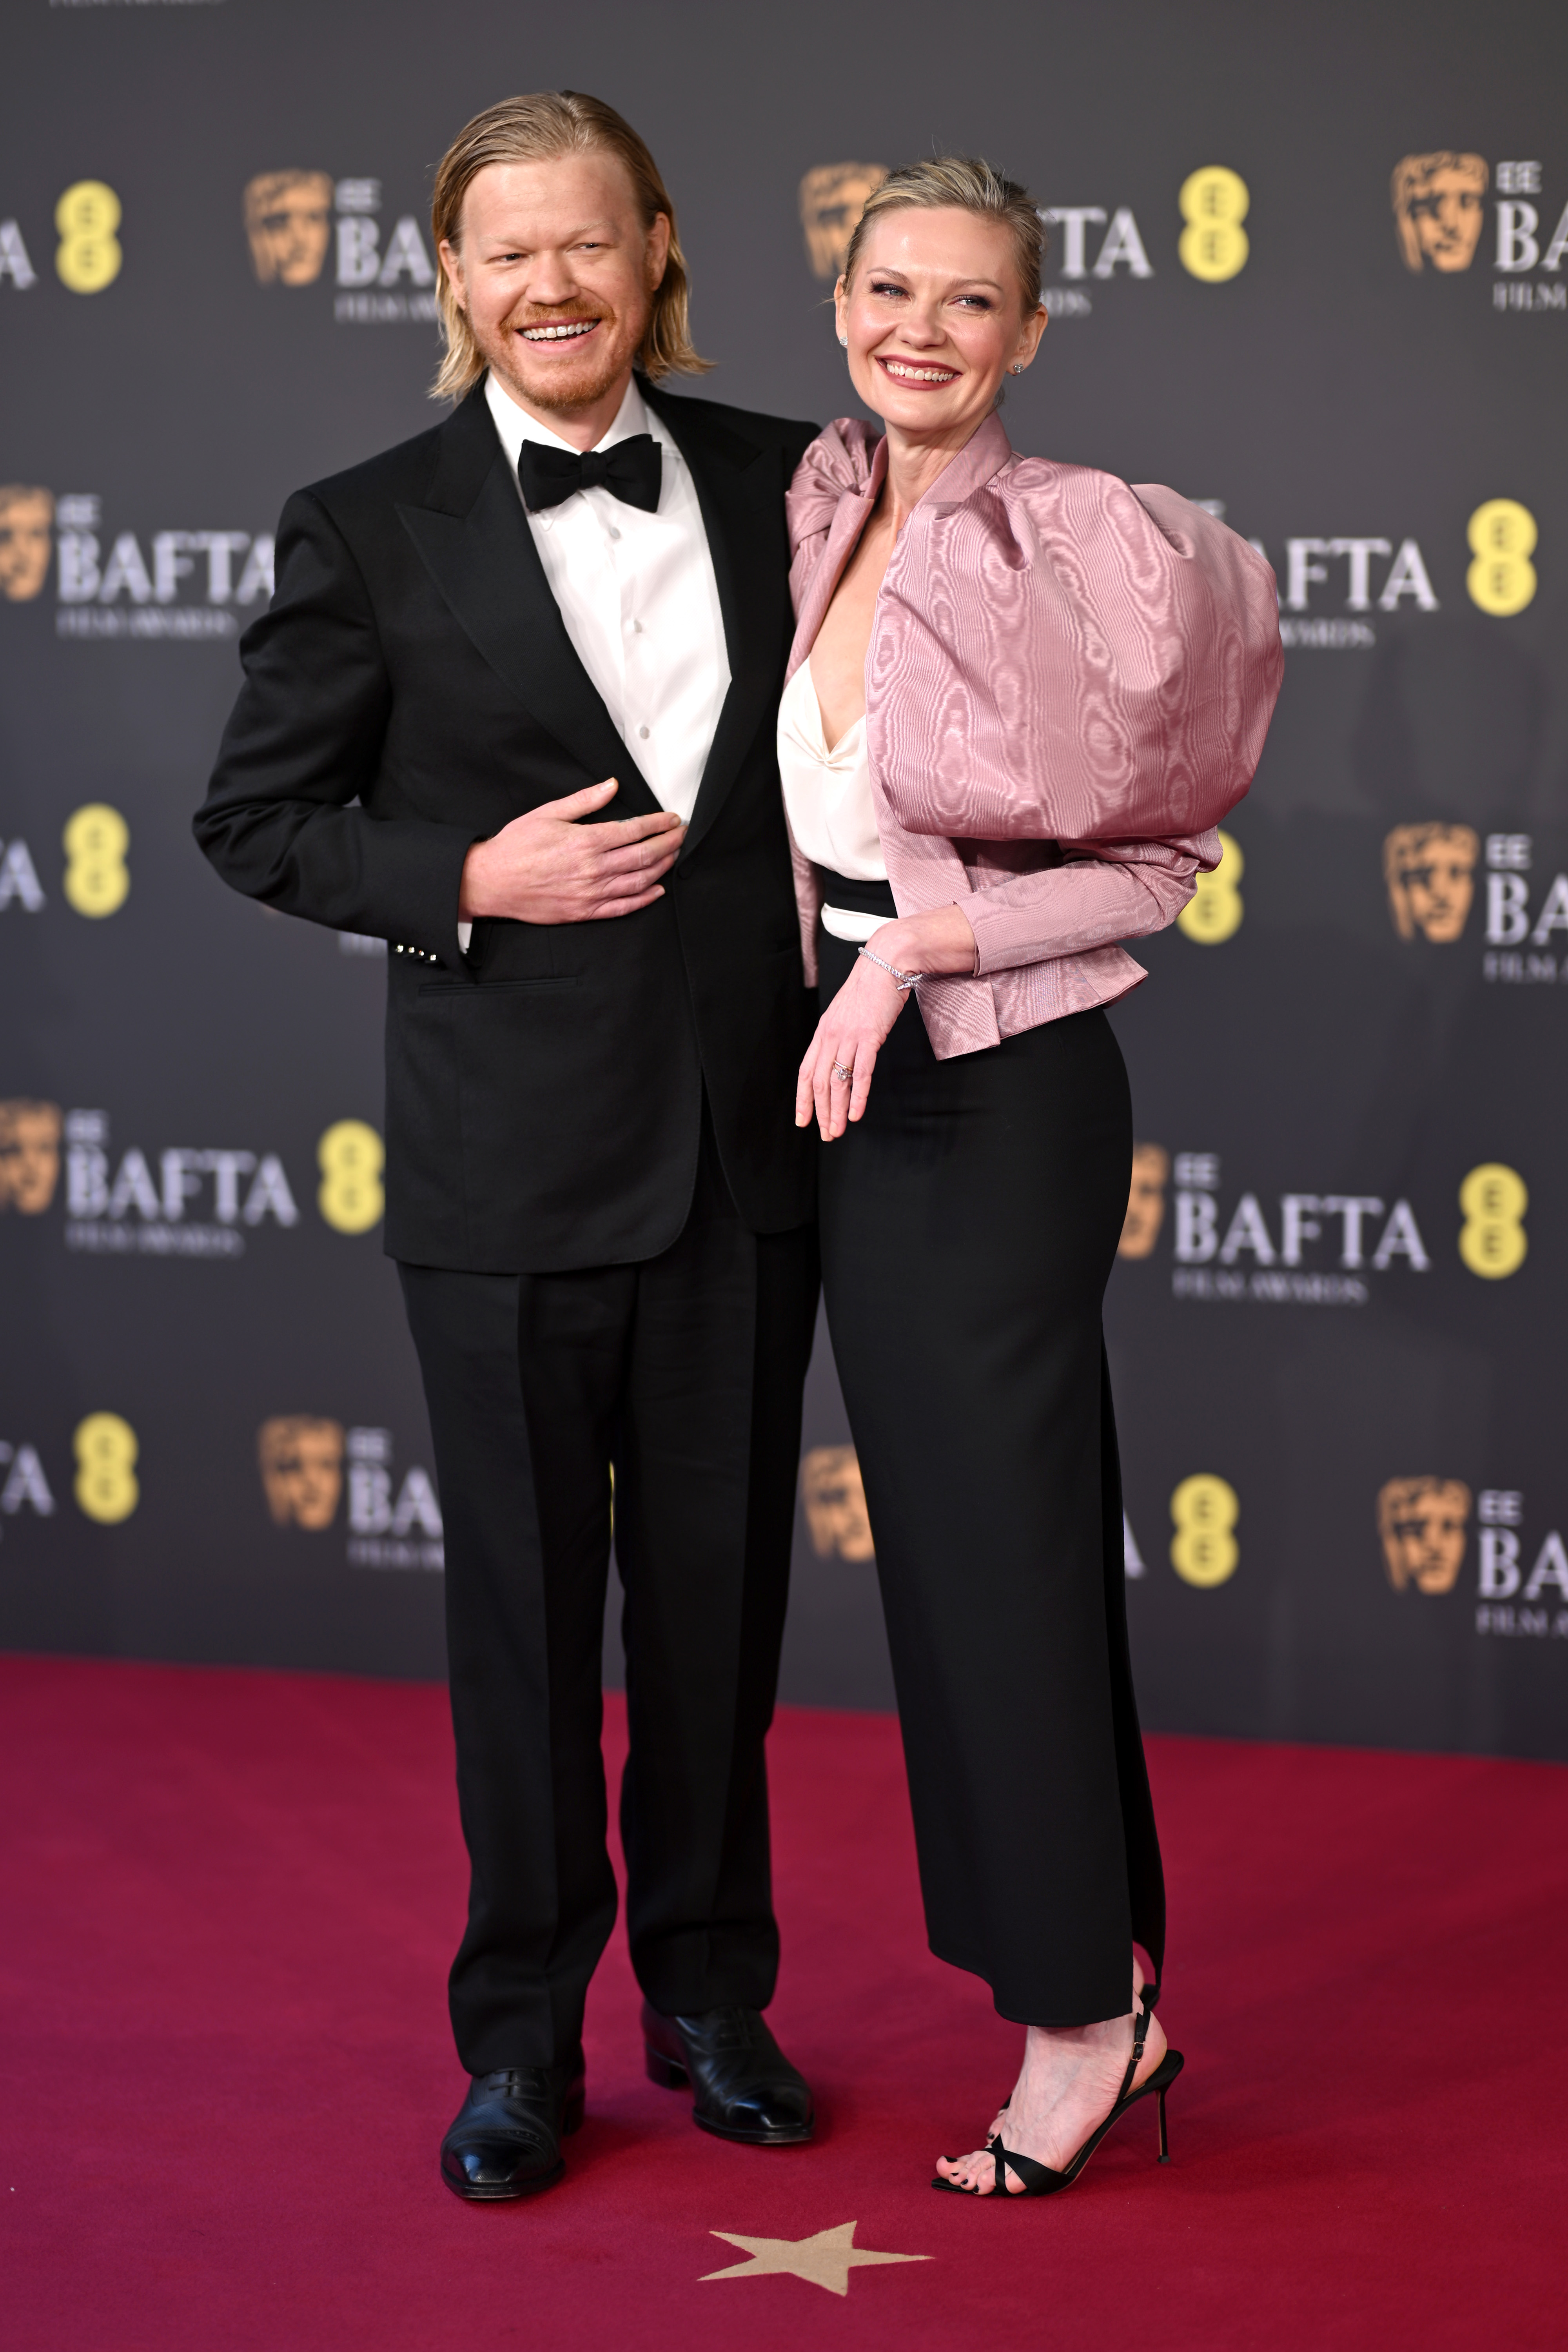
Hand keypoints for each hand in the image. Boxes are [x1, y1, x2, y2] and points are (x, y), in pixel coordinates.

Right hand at [459, 779, 683, 924]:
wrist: (492, 882)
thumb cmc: (516, 847)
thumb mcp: (548, 813)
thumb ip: (584, 801)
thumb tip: (611, 786)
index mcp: (586, 841)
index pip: (634, 830)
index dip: (658, 824)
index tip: (672, 819)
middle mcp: (593, 869)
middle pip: (644, 855)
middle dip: (669, 844)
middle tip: (681, 835)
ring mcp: (591, 893)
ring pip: (639, 881)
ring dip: (662, 868)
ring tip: (673, 857)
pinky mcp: (585, 912)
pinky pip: (623, 907)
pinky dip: (645, 898)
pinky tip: (657, 889)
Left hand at [796, 904, 976, 1139]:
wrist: (887, 962)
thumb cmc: (870, 989)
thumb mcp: (847, 1014)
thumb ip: (841, 1036)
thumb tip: (842, 1059)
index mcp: (824, 1031)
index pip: (807, 1071)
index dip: (803, 1098)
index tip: (803, 1120)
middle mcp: (831, 1035)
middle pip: (820, 1081)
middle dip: (821, 1111)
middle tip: (825, 1134)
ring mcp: (849, 1036)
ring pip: (838, 1081)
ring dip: (837, 1110)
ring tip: (838, 1131)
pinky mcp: (869, 1036)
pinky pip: (861, 1072)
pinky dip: (858, 1096)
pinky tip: (856, 1113)